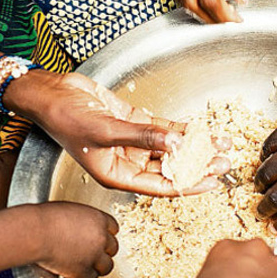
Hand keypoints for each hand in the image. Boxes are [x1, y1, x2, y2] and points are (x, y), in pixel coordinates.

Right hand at [9, 71, 228, 196]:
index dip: (188, 184)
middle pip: (170, 168)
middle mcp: (127, 162)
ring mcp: (131, 142)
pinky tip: (202, 130)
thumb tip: (175, 141)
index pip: (160, 186)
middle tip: (225, 161)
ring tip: (221, 144)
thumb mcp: (105, 130)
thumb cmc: (65, 117)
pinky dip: (182, 129)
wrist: (51, 92)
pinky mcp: (133, 123)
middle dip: (199, 165)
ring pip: (170, 148)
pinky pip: (163, 129)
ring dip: (195, 146)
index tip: (213, 182)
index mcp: (117, 175)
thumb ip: (142, 135)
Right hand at [31, 201, 117, 277]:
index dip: (105, 234)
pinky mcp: (83, 272)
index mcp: (98, 219)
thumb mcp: (69, 210)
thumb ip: (81, 219)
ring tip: (86, 265)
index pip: (113, 228)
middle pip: (112, 248)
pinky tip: (75, 273)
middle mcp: (101, 238)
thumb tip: (79, 225)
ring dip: (97, 267)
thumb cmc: (44, 219)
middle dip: (103, 251)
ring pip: (106, 267)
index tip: (100, 239)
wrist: (34, 233)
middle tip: (91, 253)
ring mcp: (94, 256)